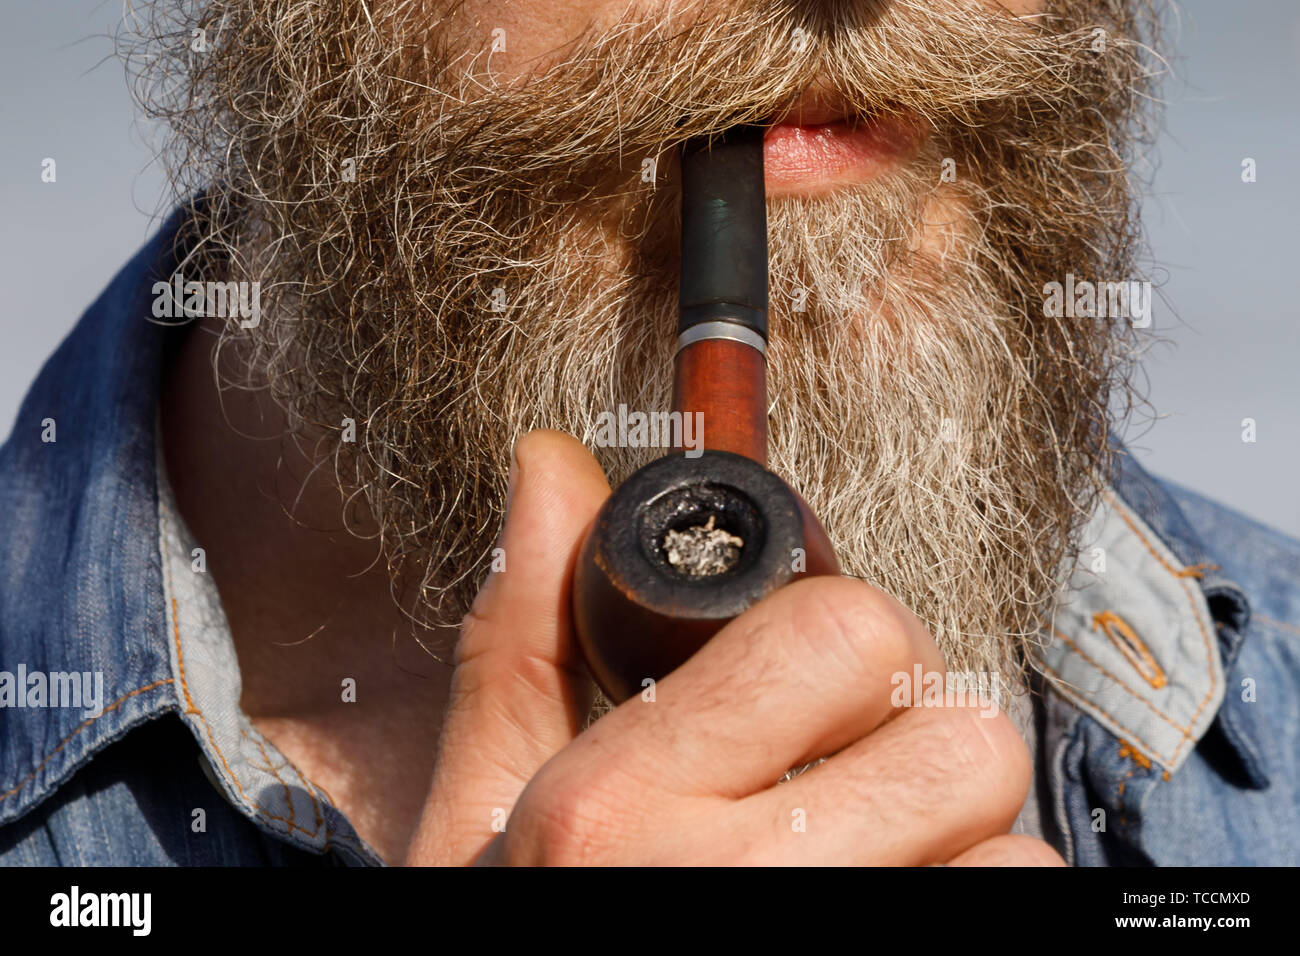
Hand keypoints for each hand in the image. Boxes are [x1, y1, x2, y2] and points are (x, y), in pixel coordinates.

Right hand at [404, 430, 1062, 865]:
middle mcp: (731, 887)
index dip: (847, 647)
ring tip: (859, 871)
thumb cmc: (517, 930)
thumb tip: (552, 471)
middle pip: (965, 738)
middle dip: (918, 750)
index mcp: (619, 805)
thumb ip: (525, 638)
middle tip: (847, 787)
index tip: (813, 689)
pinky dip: (970, 902)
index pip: (849, 632)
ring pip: (1016, 849)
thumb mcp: (484, 811)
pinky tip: (884, 906)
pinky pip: (1015, 913)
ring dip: (954, 851)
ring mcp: (827, 950)